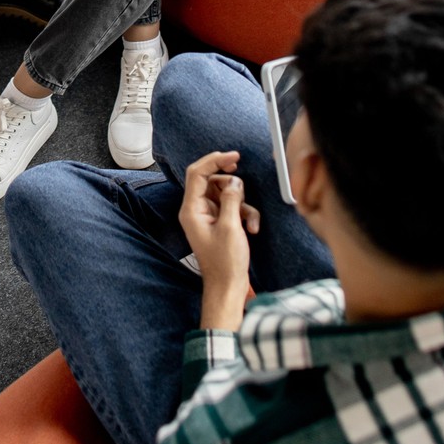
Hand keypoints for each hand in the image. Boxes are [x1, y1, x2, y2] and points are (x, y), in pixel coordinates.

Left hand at [178, 150, 259, 328]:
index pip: (197, 173)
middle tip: (243, 193)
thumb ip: (231, 199)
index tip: (234, 156)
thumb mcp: (230, 226)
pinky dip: (244, 214)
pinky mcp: (219, 222)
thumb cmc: (225, 262)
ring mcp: (208, 216)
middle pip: (213, 181)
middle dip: (232, 186)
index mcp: (191, 210)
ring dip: (242, 204)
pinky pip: (232, 207)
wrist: (228, 286)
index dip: (215, 160)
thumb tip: (234, 181)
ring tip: (249, 223)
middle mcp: (196, 210)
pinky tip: (252, 229)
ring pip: (226, 193)